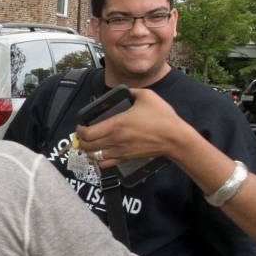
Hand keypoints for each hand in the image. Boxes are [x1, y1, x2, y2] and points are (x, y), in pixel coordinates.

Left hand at [76, 87, 194, 168]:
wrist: (174, 138)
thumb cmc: (162, 117)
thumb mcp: (146, 96)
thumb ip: (131, 91)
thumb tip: (124, 91)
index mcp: (117, 124)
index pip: (88, 133)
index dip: (80, 130)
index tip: (81, 125)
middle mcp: (115, 140)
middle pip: (87, 146)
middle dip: (80, 140)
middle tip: (82, 134)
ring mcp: (120, 151)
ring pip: (94, 156)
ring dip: (88, 151)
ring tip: (89, 144)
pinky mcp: (126, 158)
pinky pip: (105, 164)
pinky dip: (98, 161)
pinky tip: (100, 154)